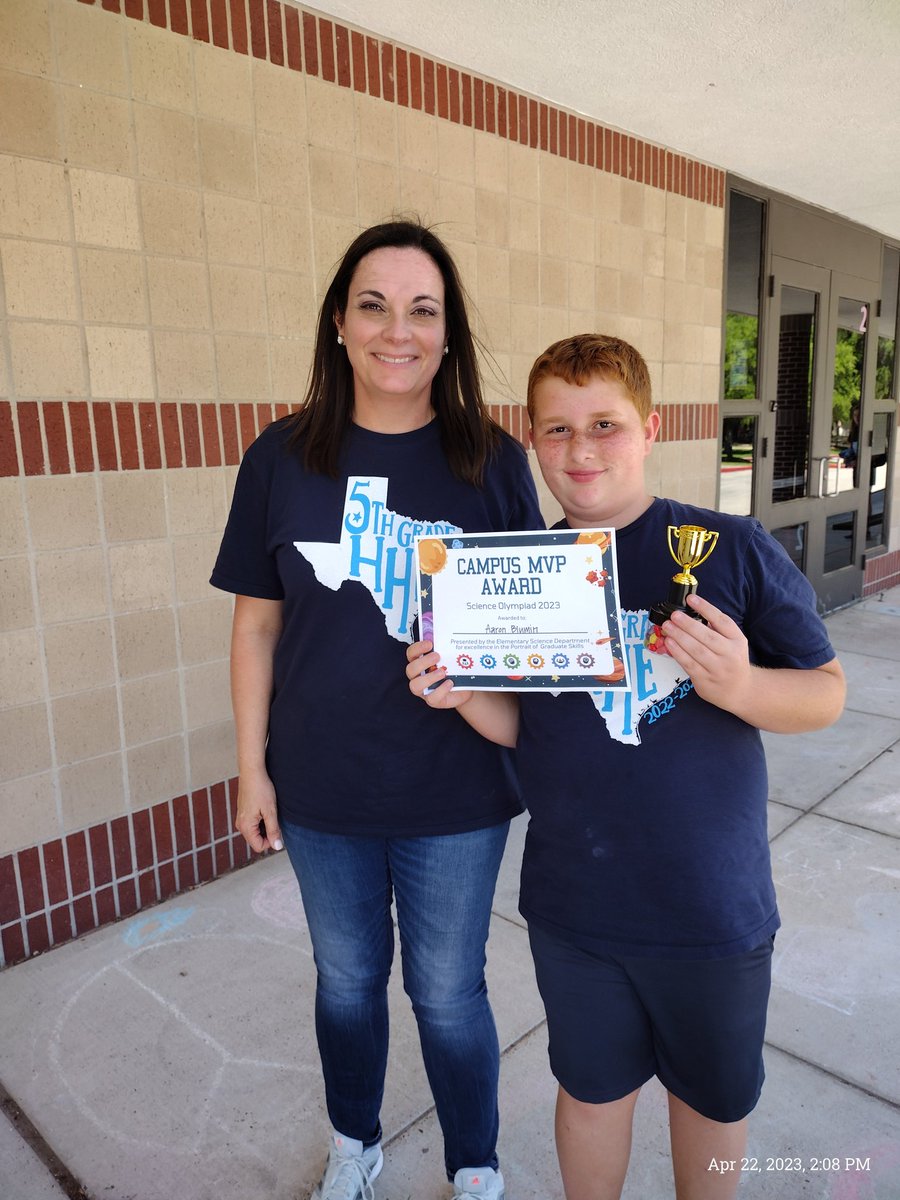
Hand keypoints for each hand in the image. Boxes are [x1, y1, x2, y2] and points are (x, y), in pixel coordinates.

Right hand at [235, 769, 282, 853]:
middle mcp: (240, 825)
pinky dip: (261, 820)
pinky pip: (253, 824)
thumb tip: (277, 847)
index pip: (259, 846)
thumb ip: (273, 830)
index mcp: (245, 826)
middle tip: (274, 817)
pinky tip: (265, 808)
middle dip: (268, 833)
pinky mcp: (243, 813)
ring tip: (269, 811)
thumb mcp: (270, 811)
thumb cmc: (261, 789)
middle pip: (256, 840)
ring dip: (265, 826)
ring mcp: (240, 819)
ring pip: (255, 832)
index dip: (271, 841)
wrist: (252, 772)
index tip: (278, 827)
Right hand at [406, 640, 472, 710]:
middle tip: (437, 656)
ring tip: (443, 672)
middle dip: (423, 662)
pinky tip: (450, 683)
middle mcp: (418, 676)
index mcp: (419, 663)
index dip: (417, 648)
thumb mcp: (450, 659)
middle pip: (410, 669)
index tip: (430, 644)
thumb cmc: (454, 672)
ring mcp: (423, 690)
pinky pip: (432, 698)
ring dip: (428, 678)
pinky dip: (441, 690)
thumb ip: (445, 650)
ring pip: (415, 686)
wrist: (464, 689)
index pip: (411, 654)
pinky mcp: (433, 701)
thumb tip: (448, 638)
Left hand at [660, 593, 751, 713]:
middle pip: (707, 636)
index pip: (722, 621)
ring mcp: (718, 669)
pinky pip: (689, 664)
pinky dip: (678, 653)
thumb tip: (692, 612)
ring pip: (696, 651)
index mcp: (737, 640)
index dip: (706, 608)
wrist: (739, 691)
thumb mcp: (733, 642)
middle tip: (674, 615)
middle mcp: (730, 655)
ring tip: (667, 626)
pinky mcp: (705, 681)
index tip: (690, 599)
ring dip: (680, 637)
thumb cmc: (731, 660)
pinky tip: (669, 643)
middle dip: (688, 624)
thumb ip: (717, 629)